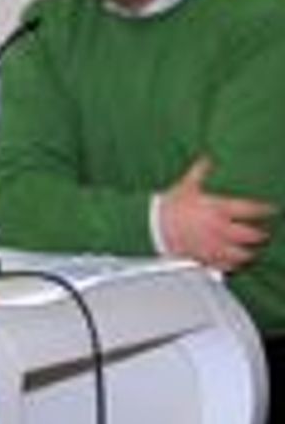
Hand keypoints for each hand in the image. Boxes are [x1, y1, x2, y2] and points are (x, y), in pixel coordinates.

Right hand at [158, 157, 275, 271]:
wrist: (151, 226)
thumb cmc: (169, 206)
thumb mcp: (185, 185)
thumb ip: (200, 171)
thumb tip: (208, 158)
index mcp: (218, 209)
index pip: (250, 210)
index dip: (265, 209)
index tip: (272, 209)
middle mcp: (220, 229)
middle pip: (251, 235)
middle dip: (260, 235)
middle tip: (264, 233)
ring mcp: (214, 246)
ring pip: (241, 254)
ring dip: (249, 253)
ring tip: (252, 251)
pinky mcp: (204, 257)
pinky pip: (225, 265)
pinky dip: (232, 265)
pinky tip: (234, 262)